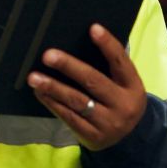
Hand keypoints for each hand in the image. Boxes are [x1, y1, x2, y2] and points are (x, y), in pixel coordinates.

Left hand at [27, 24, 146, 150]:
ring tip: (34, 77)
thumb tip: (80, 39)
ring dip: (53, 87)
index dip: (107, 44)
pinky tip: (40, 93)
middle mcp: (123, 105)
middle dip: (69, 66)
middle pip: (93, 81)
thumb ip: (109, 67)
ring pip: (77, 101)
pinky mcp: (93, 136)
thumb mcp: (123, 85)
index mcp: (133, 86)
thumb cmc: (118, 100)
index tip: (93, 28)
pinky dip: (52, 103)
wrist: (129, 139)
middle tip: (48, 55)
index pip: (120, 61)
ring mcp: (108, 123)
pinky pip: (69, 117)